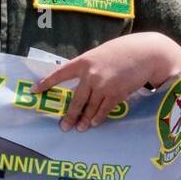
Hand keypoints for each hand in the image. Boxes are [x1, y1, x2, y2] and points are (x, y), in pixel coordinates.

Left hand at [34, 33, 180, 132]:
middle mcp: (91, 75)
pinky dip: (99, 118)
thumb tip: (79, 83)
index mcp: (83, 62)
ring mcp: (103, 86)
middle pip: (76, 100)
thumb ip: (89, 67)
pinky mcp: (116, 94)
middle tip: (63, 126)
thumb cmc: (122, 51)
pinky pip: (104, 110)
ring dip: (84, 120)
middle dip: (69, 115)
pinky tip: (94, 123)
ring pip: (90, 108)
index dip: (46, 83)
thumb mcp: (100, 54)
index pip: (60, 74)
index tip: (34, 91)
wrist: (146, 53)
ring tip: (79, 129)